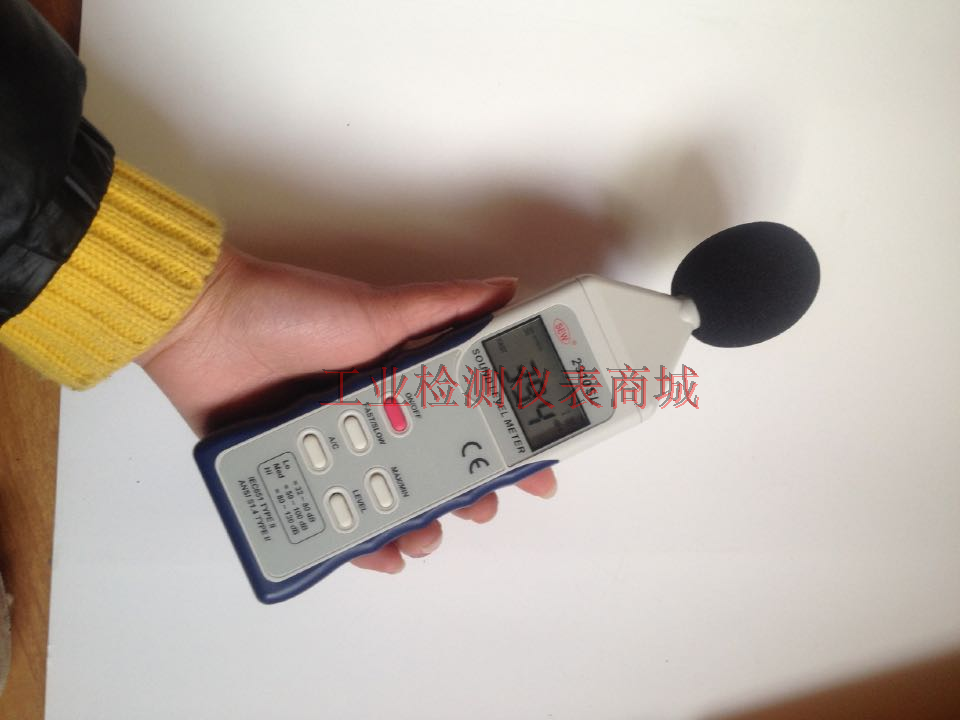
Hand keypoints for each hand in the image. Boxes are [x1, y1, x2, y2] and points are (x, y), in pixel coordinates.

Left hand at [138, 244, 556, 573]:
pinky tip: (377, 554)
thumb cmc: (288, 311)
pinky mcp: (297, 471)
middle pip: (435, 470)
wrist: (202, 327)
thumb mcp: (375, 309)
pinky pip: (334, 521)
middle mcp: (375, 417)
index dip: (503, 447)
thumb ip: (442, 305)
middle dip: (466, 496)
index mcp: (401, 381)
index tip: (533, 473)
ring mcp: (336, 448)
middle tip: (478, 508)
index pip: (466, 420)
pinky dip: (357, 545)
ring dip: (417, 528)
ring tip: (422, 536)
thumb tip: (506, 288)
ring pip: (392, 502)